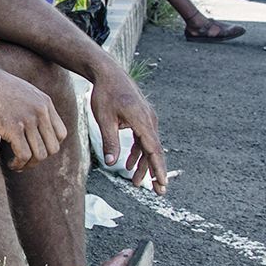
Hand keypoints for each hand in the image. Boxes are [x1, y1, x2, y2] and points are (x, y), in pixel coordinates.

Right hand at [0, 69, 66, 170]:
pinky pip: (23, 155)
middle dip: (39, 159)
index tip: (35, 150)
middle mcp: (40, 111)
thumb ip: (35, 107)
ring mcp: (27, 120)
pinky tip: (10, 163)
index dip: (49, 146)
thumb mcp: (24, 93)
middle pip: (52, 148)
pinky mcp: (13, 128)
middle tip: (25, 161)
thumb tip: (38, 126)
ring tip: (17, 164)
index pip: (61, 135)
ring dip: (28, 165)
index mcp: (45, 103)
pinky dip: (18, 164)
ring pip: (39, 155)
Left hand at [89, 67, 166, 192]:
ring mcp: (147, 118)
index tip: (162, 184)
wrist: (108, 73)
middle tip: (159, 192)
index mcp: (142, 120)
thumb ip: (109, 141)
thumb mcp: (103, 119)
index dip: (158, 168)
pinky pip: (143, 139)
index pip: (153, 149)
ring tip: (137, 183)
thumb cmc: (104, 94)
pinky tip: (128, 164)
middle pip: (155, 150)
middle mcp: (149, 119)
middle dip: (156, 172)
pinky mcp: (142, 117)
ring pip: (148, 146)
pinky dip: (138, 152)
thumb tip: (111, 163)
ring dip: (143, 164)